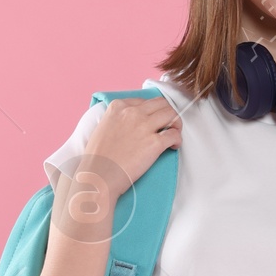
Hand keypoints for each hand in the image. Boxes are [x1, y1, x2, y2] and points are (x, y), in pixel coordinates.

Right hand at [55, 94, 180, 244]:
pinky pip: (174, 135)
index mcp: (118, 107)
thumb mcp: (103, 127)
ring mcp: (144, 126)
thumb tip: (129, 123)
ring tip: (174, 133)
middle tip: (168, 125)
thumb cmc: (98, 157)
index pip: (144, 100)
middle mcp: (132, 112)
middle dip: (167, 113)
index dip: (152, 111)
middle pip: (161, 104)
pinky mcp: (154, 143)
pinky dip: (177, 140)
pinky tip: (173, 146)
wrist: (99, 175)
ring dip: (176, 123)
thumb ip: (117, 119)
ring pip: (171, 114)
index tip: (153, 120)